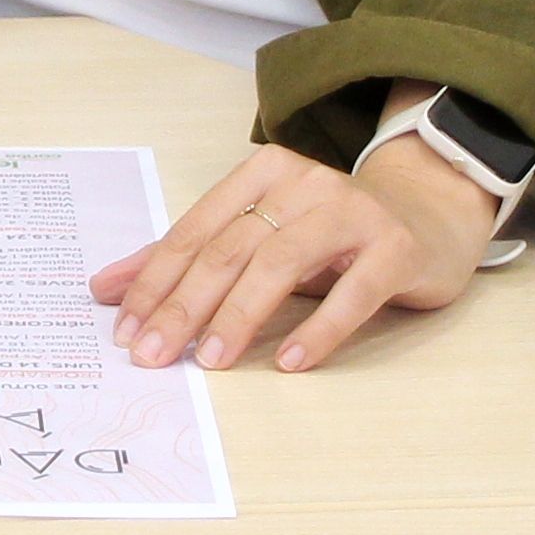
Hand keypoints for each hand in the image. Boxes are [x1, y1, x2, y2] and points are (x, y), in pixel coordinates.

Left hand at [90, 137, 499, 375]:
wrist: (428, 216)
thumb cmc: (331, 236)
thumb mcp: (257, 236)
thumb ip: (185, 260)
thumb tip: (106, 289)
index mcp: (263, 173)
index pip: (194, 231)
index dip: (154, 282)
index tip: (125, 330)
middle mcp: (305, 183)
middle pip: (229, 247)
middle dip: (183, 306)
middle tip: (153, 355)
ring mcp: (353, 212)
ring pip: (281, 262)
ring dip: (239, 315)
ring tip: (211, 360)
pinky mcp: (395, 248)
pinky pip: (352, 291)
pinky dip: (318, 328)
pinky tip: (288, 361)